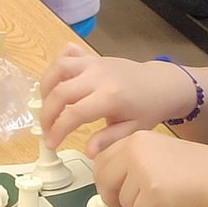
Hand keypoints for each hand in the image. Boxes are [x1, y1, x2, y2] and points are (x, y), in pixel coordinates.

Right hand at [40, 42, 199, 154]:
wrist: (162, 83)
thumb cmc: (149, 108)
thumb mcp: (133, 129)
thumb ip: (109, 139)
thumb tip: (88, 152)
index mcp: (110, 97)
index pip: (74, 114)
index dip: (58, 130)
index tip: (51, 144)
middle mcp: (98, 76)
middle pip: (60, 92)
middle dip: (47, 114)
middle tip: (46, 130)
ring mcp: (93, 63)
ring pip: (57, 68)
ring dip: (45, 87)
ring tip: (46, 105)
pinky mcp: (91, 56)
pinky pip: (66, 54)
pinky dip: (56, 67)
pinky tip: (56, 82)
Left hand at [93, 129, 207, 206]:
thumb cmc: (200, 171)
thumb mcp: (159, 155)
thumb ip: (134, 163)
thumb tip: (108, 184)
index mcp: (136, 138)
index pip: (103, 159)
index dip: (103, 179)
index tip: (107, 191)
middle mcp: (135, 149)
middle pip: (104, 178)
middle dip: (110, 196)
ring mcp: (142, 168)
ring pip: (123, 198)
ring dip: (140, 205)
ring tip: (166, 198)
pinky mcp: (152, 190)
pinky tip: (172, 204)